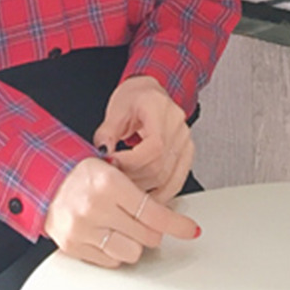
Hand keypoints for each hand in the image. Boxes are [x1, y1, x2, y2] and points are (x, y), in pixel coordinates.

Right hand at [43, 157, 199, 267]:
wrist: (45, 181)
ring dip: (134, 243)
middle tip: (144, 220)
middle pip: (146, 236)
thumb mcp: (111, 169)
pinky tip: (107, 234)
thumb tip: (170, 215)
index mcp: (108, 182)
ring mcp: (83, 228)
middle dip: (152, 230)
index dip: (175, 223)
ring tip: (123, 227)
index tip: (189, 229)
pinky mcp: (74, 246)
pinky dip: (115, 251)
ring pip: (131, 253)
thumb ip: (137, 191)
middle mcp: (95, 206)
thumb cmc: (81, 173)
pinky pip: (110, 262)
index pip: (152, 211)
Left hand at [93, 74, 193, 202]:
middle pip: (160, 165)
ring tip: (126, 187)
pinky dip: (160, 192)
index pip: (155, 146)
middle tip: (115, 180)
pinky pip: (176, 180)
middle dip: (135, 178)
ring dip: (145, 189)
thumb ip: (107, 133)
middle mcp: (177, 124)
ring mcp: (185, 139)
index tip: (113, 165)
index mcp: (160, 108)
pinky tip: (145, 196)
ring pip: (168, 177)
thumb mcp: (115, 110)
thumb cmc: (133, 98)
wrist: (149, 93)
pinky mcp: (186, 153)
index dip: (133, 162)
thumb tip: (103, 154)